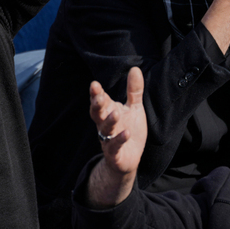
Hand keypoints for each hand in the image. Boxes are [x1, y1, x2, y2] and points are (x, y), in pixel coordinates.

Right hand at [84, 68, 145, 208]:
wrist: (129, 160)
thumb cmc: (129, 130)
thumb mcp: (134, 109)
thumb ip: (133, 91)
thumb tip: (135, 68)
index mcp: (108, 112)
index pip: (100, 101)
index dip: (96, 94)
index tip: (94, 84)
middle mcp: (105, 125)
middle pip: (97, 113)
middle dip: (97, 105)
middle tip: (99, 96)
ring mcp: (108, 139)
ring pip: (105, 129)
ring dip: (109, 121)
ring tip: (116, 113)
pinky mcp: (115, 153)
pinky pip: (115, 146)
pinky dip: (119, 140)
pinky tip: (126, 133)